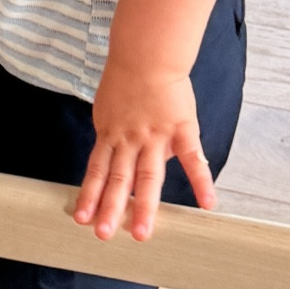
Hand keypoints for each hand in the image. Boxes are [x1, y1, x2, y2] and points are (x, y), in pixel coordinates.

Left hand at [73, 61, 214, 242]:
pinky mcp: (181, 129)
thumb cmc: (126, 78)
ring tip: (142, 233)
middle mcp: (130, 139)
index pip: (97, 171)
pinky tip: (208, 203)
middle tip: (104, 235)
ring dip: (144, 206)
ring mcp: (155, 136)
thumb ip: (114, 134)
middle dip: (111, 209)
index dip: (89, 195)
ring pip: (147, 176)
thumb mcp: (108, 107)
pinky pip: (192, 158)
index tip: (81, 219)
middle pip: (118, 179)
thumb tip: (120, 157)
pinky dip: (201, 181)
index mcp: (110, 135)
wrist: (146, 54)